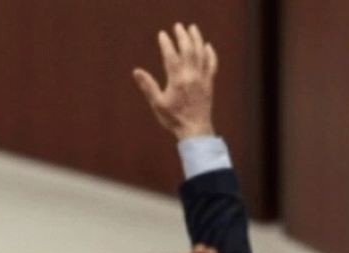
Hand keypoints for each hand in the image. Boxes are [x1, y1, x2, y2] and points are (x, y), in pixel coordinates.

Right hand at [133, 23, 218, 139]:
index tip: (162, 34)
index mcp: (177, 79)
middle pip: (188, 49)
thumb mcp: (157, 104)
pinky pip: (212, 63)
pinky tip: (207, 46)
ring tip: (192, 29)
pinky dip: (210, 53)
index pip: (171, 56)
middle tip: (177, 27)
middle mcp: (191, 75)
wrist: (195, 130)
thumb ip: (148, 86)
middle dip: (182, 36)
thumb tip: (136, 71)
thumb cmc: (174, 119)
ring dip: (196, 39)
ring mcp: (202, 78)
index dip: (166, 43)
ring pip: (201, 53)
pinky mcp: (209, 82)